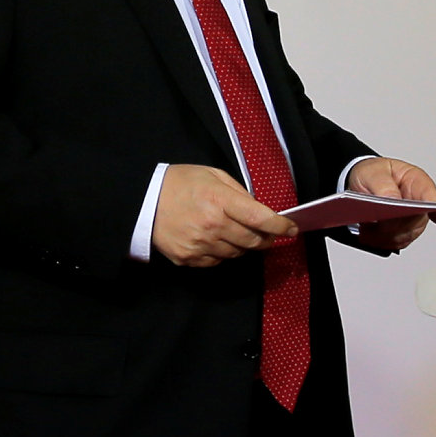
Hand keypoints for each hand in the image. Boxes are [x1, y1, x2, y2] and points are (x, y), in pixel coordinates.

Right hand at [152, 163, 297, 266]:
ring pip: (237, 254)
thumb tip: (260, 210)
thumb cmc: (179, 183)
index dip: (281, 226)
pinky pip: (218, 261)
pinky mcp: (189, 258)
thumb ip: (239, 192)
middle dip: (266, 239)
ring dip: (244, 246)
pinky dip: (223, 252)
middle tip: (269, 234)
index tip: (292, 229)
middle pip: (253, 241)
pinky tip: (216, 239)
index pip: (261, 218)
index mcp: (219, 201)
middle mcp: (212, 226)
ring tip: (236, 232)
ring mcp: (200, 245)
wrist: (142, 201)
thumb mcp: (212, 175)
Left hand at [341, 157, 435, 254]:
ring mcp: (412, 218)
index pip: (429, 194)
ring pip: (409, 234)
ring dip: (389, 236)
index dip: (433, 205)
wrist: (360, 184)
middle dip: (398, 224)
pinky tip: (370, 235)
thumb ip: (383, 184)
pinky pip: (399, 242)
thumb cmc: (371, 174)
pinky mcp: (402, 231)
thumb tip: (393, 199)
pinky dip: (384, 242)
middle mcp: (417, 201)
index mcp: (415, 181)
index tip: (435, 215)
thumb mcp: (372, 173)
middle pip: (418, 219)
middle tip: (379, 223)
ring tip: (369, 230)